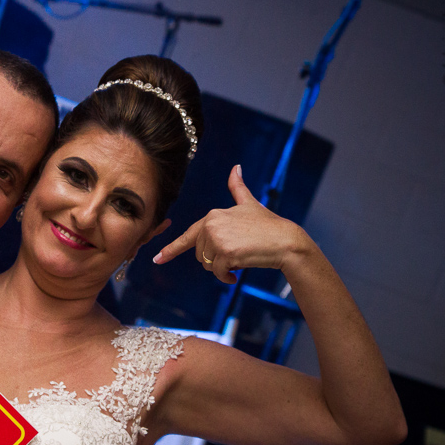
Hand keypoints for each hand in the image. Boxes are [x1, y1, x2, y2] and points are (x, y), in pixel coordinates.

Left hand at [153, 165, 304, 283]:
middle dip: (215, 259)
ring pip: (207, 265)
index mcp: (212, 215)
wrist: (287, 242)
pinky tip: (237, 274)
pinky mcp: (225, 253)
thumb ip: (238, 188)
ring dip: (221, 268)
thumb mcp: (249, 204)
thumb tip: (235, 167)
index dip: (171, 249)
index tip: (157, 259)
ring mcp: (217, 239)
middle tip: (237, 253)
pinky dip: (226, 277)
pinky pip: (217, 272)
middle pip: (200, 255)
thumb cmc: (268, 225)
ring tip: (240, 259)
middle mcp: (211, 225)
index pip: (188, 235)